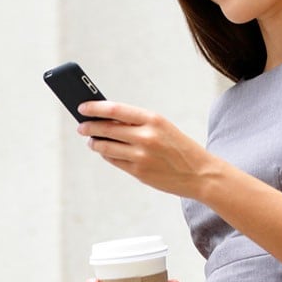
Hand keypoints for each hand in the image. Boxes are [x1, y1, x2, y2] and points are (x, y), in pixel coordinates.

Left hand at [76, 101, 218, 198]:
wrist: (200, 174)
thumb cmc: (178, 146)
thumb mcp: (162, 126)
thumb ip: (136, 122)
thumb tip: (105, 119)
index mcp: (152, 119)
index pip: (114, 109)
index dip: (94, 107)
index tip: (82, 107)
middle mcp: (145, 136)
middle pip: (106, 129)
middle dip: (89, 127)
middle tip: (81, 126)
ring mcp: (141, 156)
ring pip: (105, 147)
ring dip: (94, 143)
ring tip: (91, 140)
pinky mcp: (138, 172)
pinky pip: (113, 160)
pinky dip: (106, 154)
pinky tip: (104, 151)